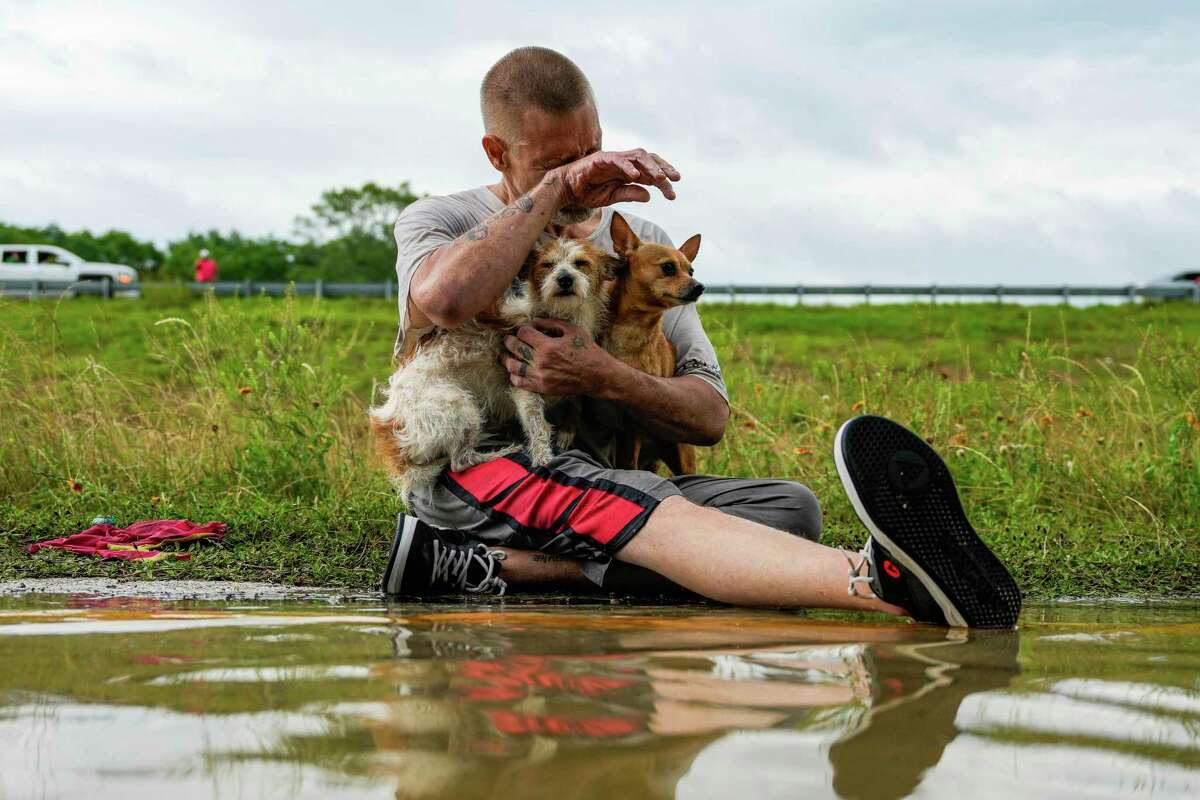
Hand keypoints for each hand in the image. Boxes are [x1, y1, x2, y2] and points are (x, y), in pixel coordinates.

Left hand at [501, 318, 614, 395]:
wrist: (597, 376)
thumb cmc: (587, 350)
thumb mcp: (572, 330)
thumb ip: (551, 324)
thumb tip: (533, 321)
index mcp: (548, 346)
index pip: (523, 333)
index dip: (522, 328)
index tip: (524, 329)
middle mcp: (541, 362)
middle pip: (514, 347)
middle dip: (509, 340)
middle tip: (510, 339)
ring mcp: (540, 376)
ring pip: (512, 366)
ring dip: (506, 358)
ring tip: (506, 355)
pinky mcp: (542, 388)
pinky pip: (519, 382)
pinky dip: (514, 375)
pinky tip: (516, 370)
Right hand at [549, 149, 680, 208]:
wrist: (566, 189)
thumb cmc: (587, 192)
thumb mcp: (612, 197)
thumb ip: (629, 194)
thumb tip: (649, 196)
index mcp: (627, 173)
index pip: (650, 173)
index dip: (663, 181)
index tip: (672, 193)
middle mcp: (623, 163)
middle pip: (649, 160)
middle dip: (663, 169)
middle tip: (675, 180)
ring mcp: (613, 159)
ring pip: (637, 156)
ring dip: (651, 166)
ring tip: (660, 178)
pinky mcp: (600, 158)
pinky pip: (617, 159)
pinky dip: (628, 166)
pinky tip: (636, 175)